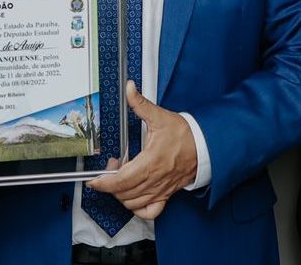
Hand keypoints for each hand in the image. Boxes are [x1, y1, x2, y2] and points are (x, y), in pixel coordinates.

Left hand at [85, 81, 196, 219]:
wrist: (206, 146)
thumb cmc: (185, 134)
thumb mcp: (160, 116)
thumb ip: (141, 103)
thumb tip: (130, 89)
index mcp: (151, 162)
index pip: (121, 180)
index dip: (104, 183)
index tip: (94, 180)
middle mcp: (155, 179)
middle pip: (124, 193)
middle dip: (110, 185)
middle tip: (110, 169)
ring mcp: (160, 189)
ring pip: (133, 203)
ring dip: (121, 195)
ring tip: (121, 179)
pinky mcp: (166, 194)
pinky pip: (150, 211)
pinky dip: (138, 209)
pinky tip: (133, 197)